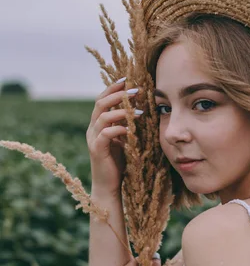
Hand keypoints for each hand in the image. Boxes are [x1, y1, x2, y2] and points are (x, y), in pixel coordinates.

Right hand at [86, 78, 141, 196]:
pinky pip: (106, 134)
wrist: (109, 186)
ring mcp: (93, 139)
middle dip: (118, 94)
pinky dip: (119, 128)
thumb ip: (127, 124)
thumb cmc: (119, 163)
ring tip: (140, 111)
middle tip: (136, 90)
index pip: (102, 99)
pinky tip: (131, 129)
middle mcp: (92, 128)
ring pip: (103, 116)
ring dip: (122, 111)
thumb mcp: (125, 139)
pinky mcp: (96, 150)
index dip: (113, 87)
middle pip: (100, 103)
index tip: (127, 78)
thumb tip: (141, 107)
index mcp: (98, 124)